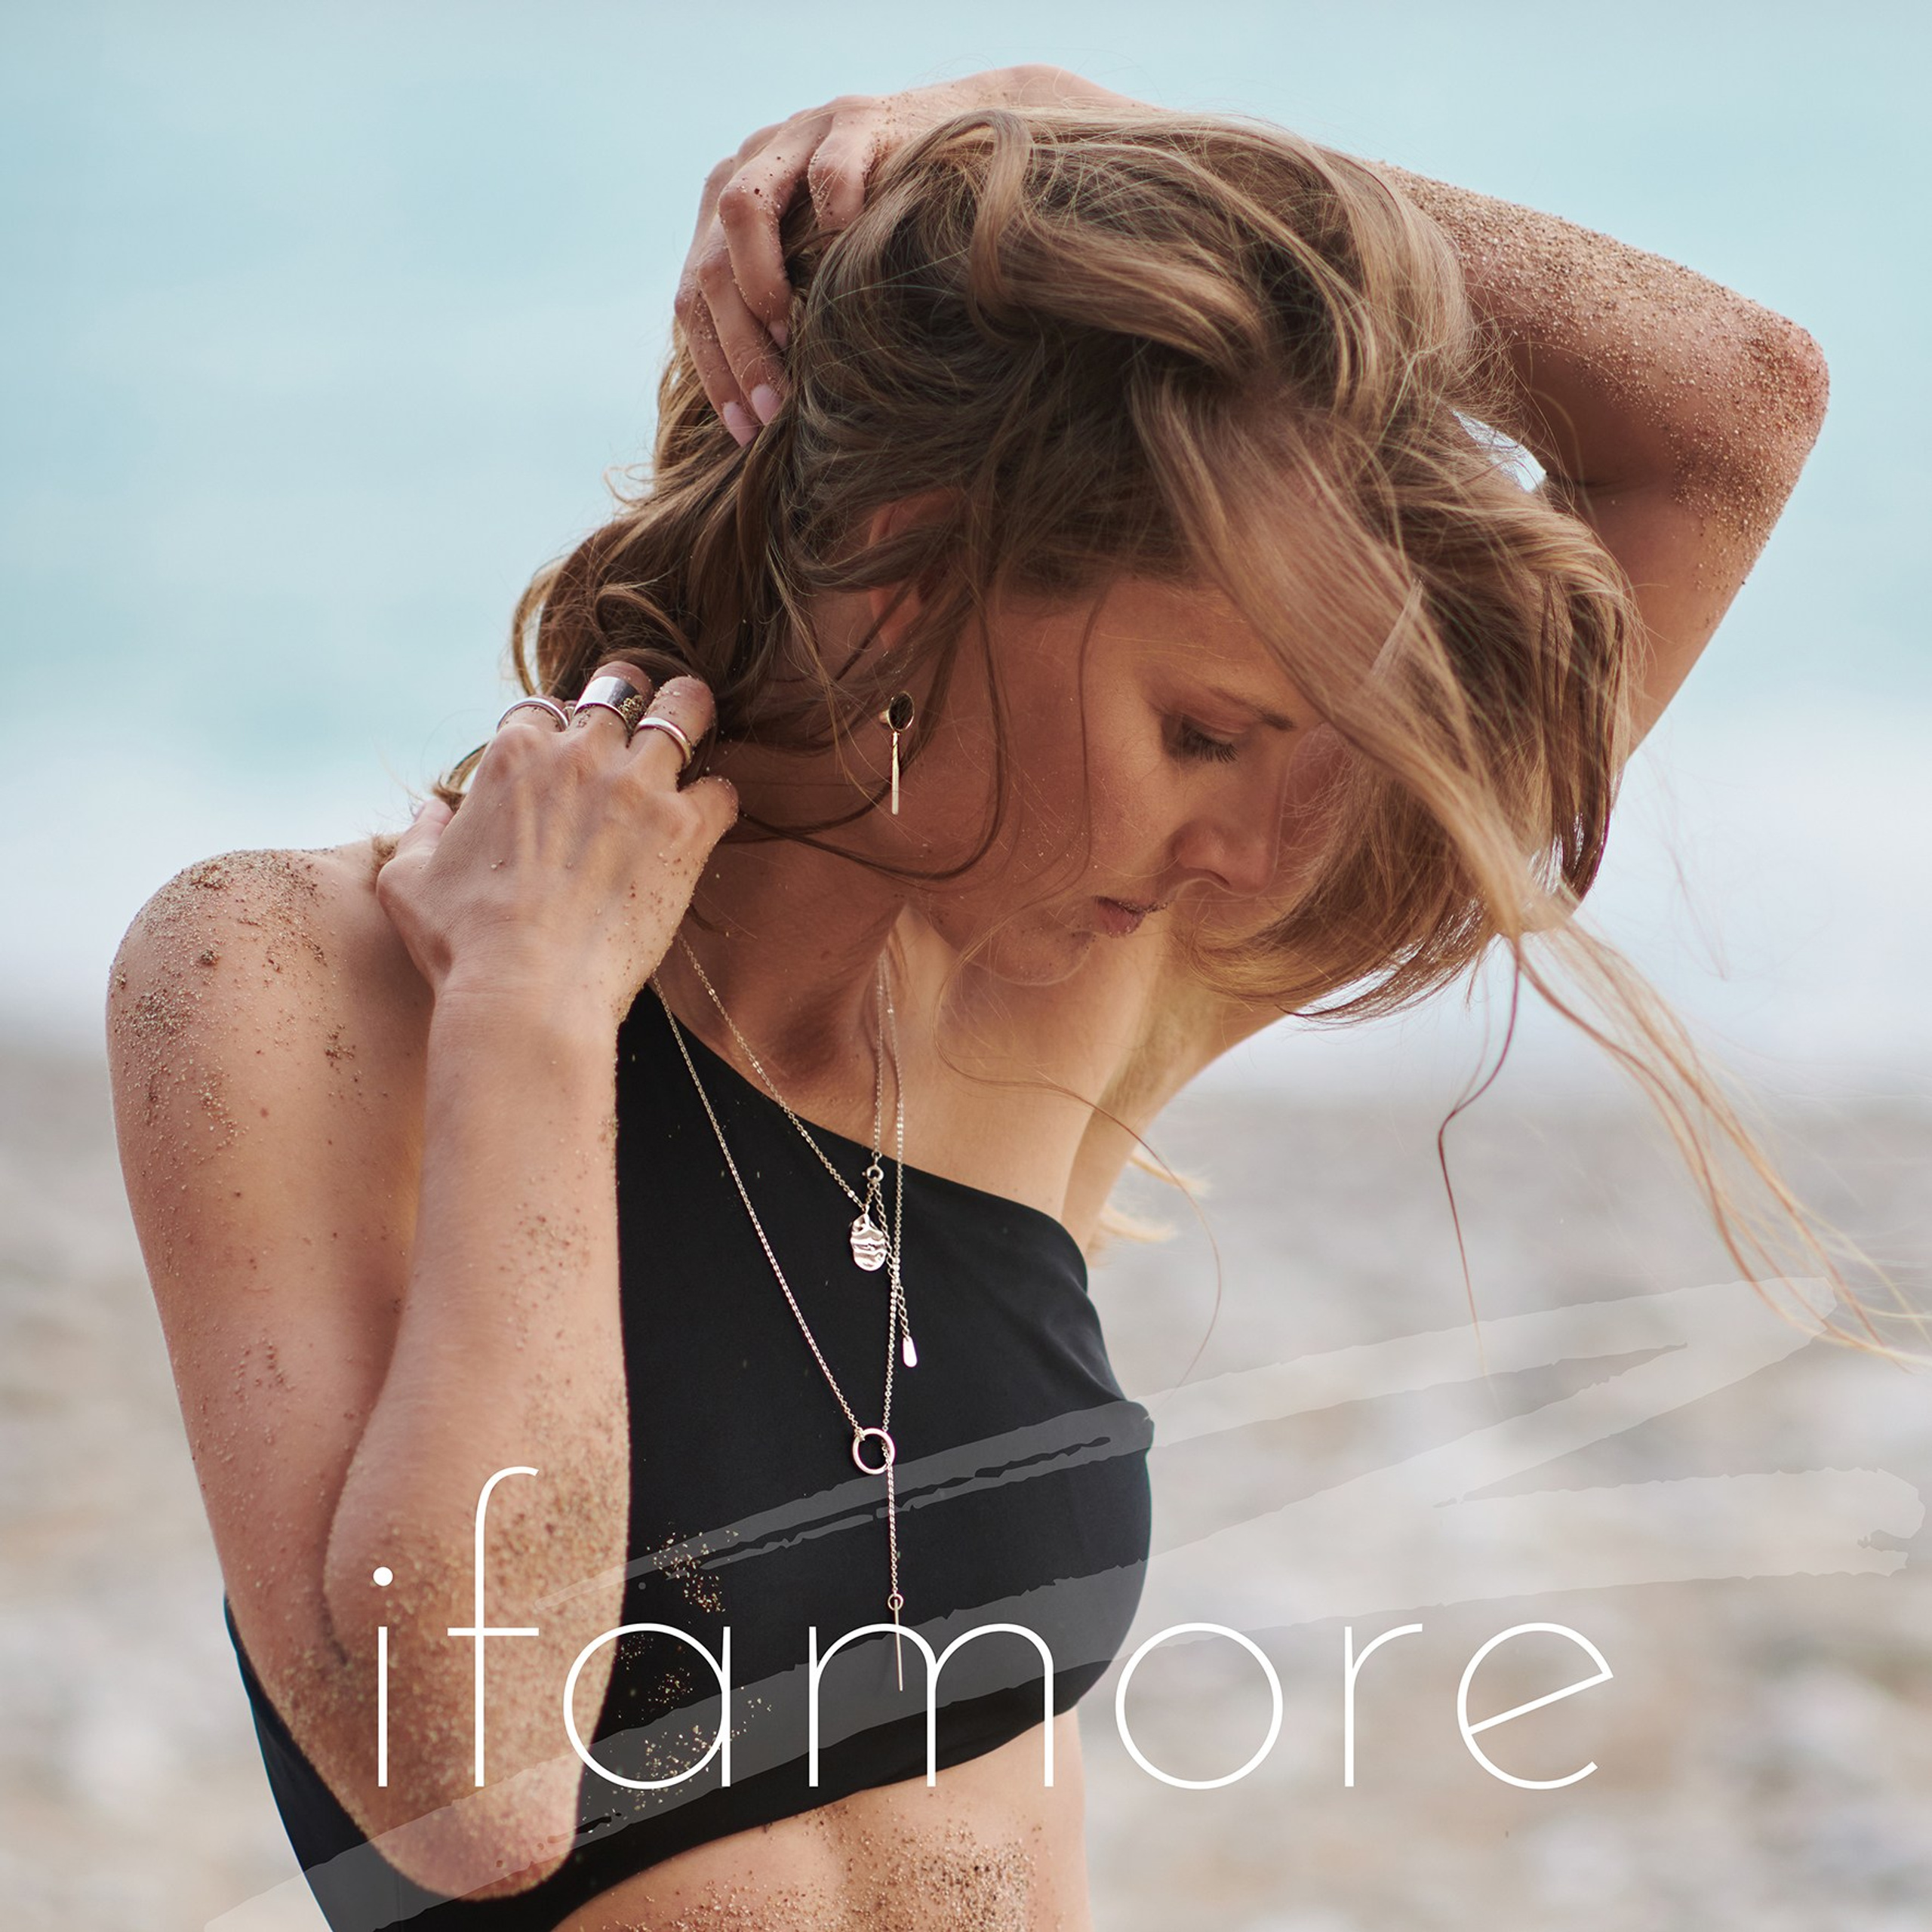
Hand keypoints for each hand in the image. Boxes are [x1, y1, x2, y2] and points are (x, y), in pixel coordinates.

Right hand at [376, 668, 738, 1031]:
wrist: (526, 992)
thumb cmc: (463, 945)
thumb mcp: (408, 882)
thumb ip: (418, 835)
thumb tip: (431, 812)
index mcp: (514, 756)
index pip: (546, 708)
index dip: (560, 728)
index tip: (570, 754)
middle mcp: (578, 755)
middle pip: (619, 689)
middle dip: (633, 698)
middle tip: (645, 716)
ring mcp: (637, 787)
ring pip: (684, 711)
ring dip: (690, 716)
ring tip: (697, 726)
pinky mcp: (683, 829)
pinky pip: (721, 790)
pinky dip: (718, 801)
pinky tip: (707, 820)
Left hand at [675, 64, 1142, 441]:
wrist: (964, 148)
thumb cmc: (894, 236)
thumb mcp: (831, 281)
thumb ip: (789, 326)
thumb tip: (771, 435)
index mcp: (728, 211)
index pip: (693, 298)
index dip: (713, 368)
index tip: (744, 434)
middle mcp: (751, 166)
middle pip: (707, 265)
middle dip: (736, 349)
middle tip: (771, 414)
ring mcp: (796, 135)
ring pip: (743, 208)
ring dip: (758, 283)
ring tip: (786, 332)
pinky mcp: (854, 118)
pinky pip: (829, 172)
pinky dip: (831, 220)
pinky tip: (854, 271)